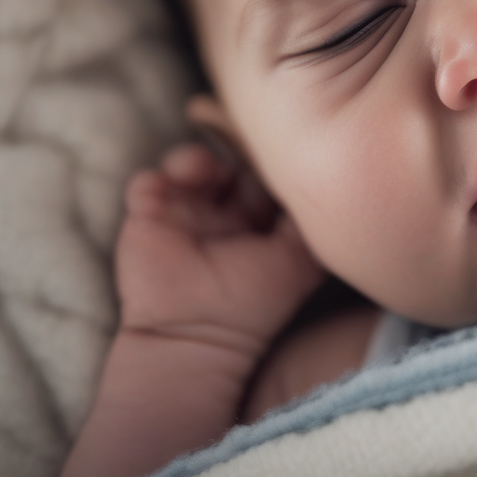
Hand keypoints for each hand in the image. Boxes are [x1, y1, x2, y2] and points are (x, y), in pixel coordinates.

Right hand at [117, 144, 324, 359]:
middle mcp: (225, 208)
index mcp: (260, 214)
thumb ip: (313, 219)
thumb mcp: (299, 258)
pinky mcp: (148, 217)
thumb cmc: (256, 303)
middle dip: (234, 146)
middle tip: (238, 141)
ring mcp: (186, 210)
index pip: (268, 169)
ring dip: (195, 158)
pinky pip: (147, 182)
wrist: (199, 339)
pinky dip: (156, 178)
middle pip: (231, 158)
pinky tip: (169, 184)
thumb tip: (330, 179)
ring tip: (199, 170)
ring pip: (192, 162)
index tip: (277, 138)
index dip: (272, 152)